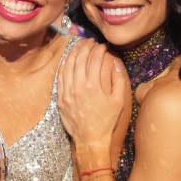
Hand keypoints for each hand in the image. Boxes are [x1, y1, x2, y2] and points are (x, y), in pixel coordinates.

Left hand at [56, 38, 127, 154]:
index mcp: (94, 86)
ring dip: (74, 53)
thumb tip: (116, 63)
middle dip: (86, 47)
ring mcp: (67, 92)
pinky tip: (68, 59)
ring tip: (79, 45)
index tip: (102, 46)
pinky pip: (60, 77)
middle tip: (90, 42)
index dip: (99, 49)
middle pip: (80, 59)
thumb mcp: (118, 101)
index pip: (95, 59)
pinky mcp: (60, 98)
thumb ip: (119, 80)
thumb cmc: (106, 121)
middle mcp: (78, 87)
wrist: (90, 139)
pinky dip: (64, 65)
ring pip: (68, 66)